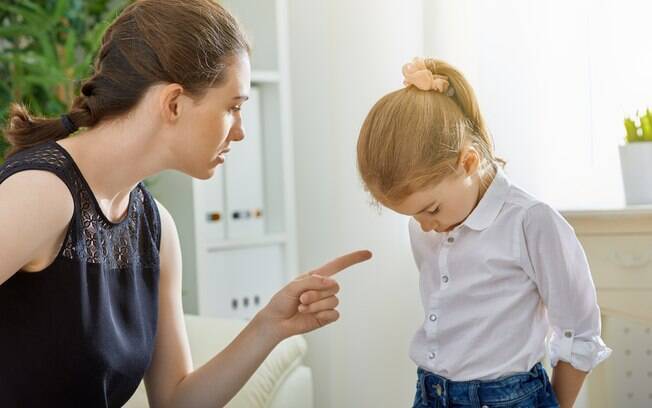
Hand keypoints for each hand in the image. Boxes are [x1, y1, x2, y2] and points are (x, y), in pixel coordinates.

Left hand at [256, 250, 371, 341]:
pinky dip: (322, 314)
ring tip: (302, 307)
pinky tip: (310, 315)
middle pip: (335, 286)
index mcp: (316, 276)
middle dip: (317, 293)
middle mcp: (323, 289)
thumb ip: (312, 281)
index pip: (338, 265)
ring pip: (333, 300)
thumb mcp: (293, 286)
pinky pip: (334, 314)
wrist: (276, 321)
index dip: (353, 259)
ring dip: (316, 305)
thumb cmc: (281, 301)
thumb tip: (332, 283)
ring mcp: (326, 303)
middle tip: (301, 298)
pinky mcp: (326, 317)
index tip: (368, 254)